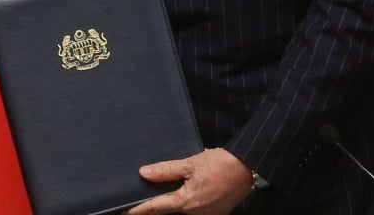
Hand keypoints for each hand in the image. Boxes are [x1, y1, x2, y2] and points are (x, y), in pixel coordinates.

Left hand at [124, 148, 252, 214]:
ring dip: (174, 201)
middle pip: (169, 210)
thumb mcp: (190, 164)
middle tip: (140, 199)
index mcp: (187, 202)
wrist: (248, 166)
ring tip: (165, 191)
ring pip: (183, 209)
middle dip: (156, 205)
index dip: (139, 209)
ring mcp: (208, 214)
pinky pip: (196, 209)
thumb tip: (144, 173)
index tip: (124, 211)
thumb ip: (166, 170)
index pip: (156, 208)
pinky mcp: (217, 212)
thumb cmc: (221, 163)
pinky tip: (186, 190)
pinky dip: (187, 201)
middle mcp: (196, 213)